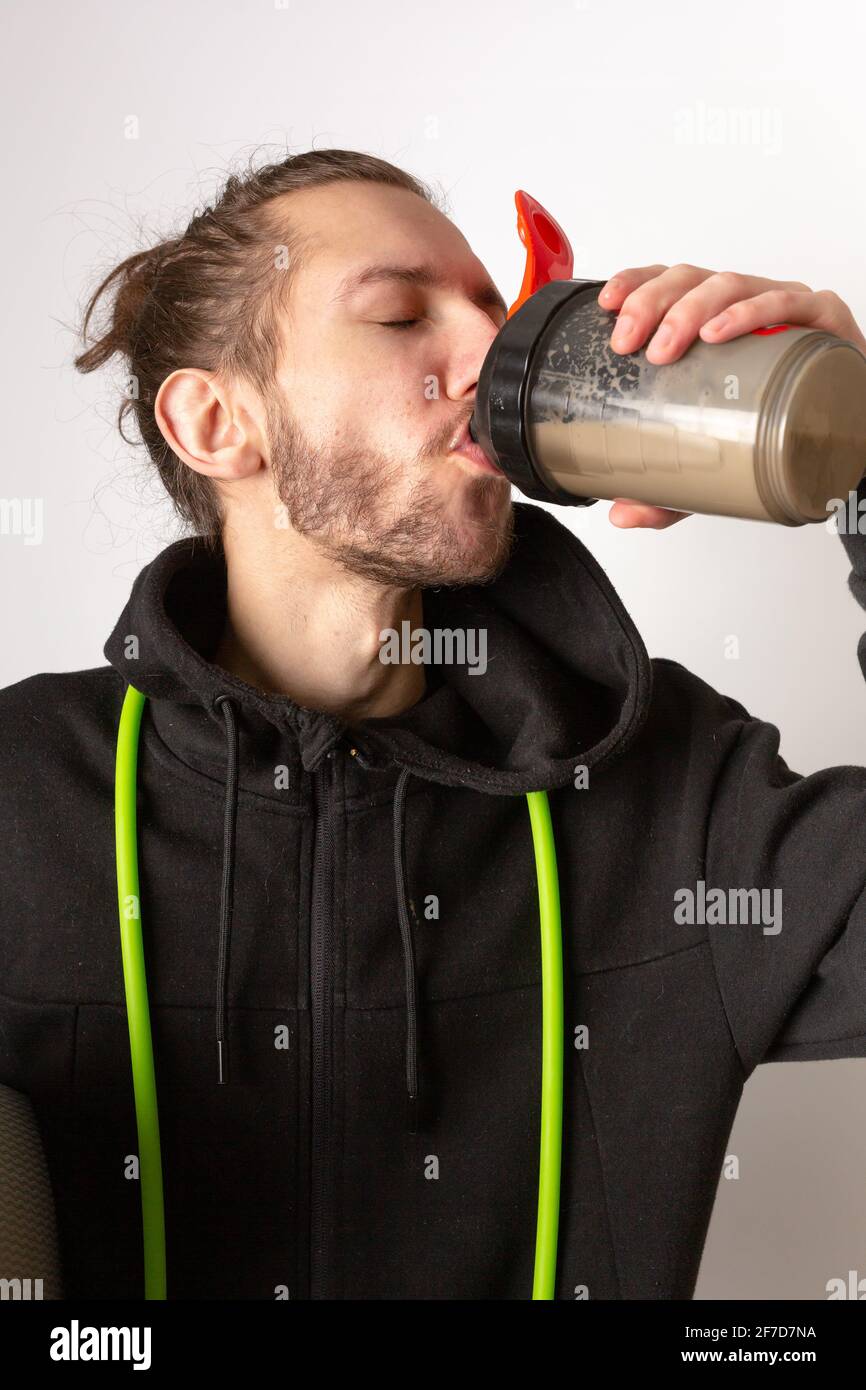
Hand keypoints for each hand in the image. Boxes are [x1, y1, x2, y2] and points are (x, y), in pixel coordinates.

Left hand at [596, 264, 865, 529]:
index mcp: (713, 321)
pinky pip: (787, 303)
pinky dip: (750, 312)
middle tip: (627, 342)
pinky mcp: (822, 322)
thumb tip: (622, 515)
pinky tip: (720, 332)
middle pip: (690, 279)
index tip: (606, 305)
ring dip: (691, 309)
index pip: (668, 284)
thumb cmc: (781, 429)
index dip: (636, 283)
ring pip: (731, 283)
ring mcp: (785, 308)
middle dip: (651, 303)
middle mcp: (744, 306)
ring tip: (666, 346)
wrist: (852, 442)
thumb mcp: (714, 464)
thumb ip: (670, 489)